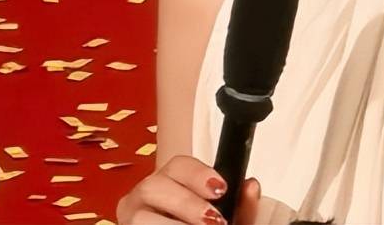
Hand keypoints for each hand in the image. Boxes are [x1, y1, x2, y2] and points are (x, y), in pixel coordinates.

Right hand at [116, 155, 261, 224]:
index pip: (178, 163)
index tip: (220, 189)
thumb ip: (241, 204)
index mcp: (170, 181)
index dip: (199, 174)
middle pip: (155, 185)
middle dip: (187, 203)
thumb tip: (251, 185)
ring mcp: (132, 216)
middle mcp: (146, 195)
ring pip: (141, 216)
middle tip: (213, 220)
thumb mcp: (226, 216)